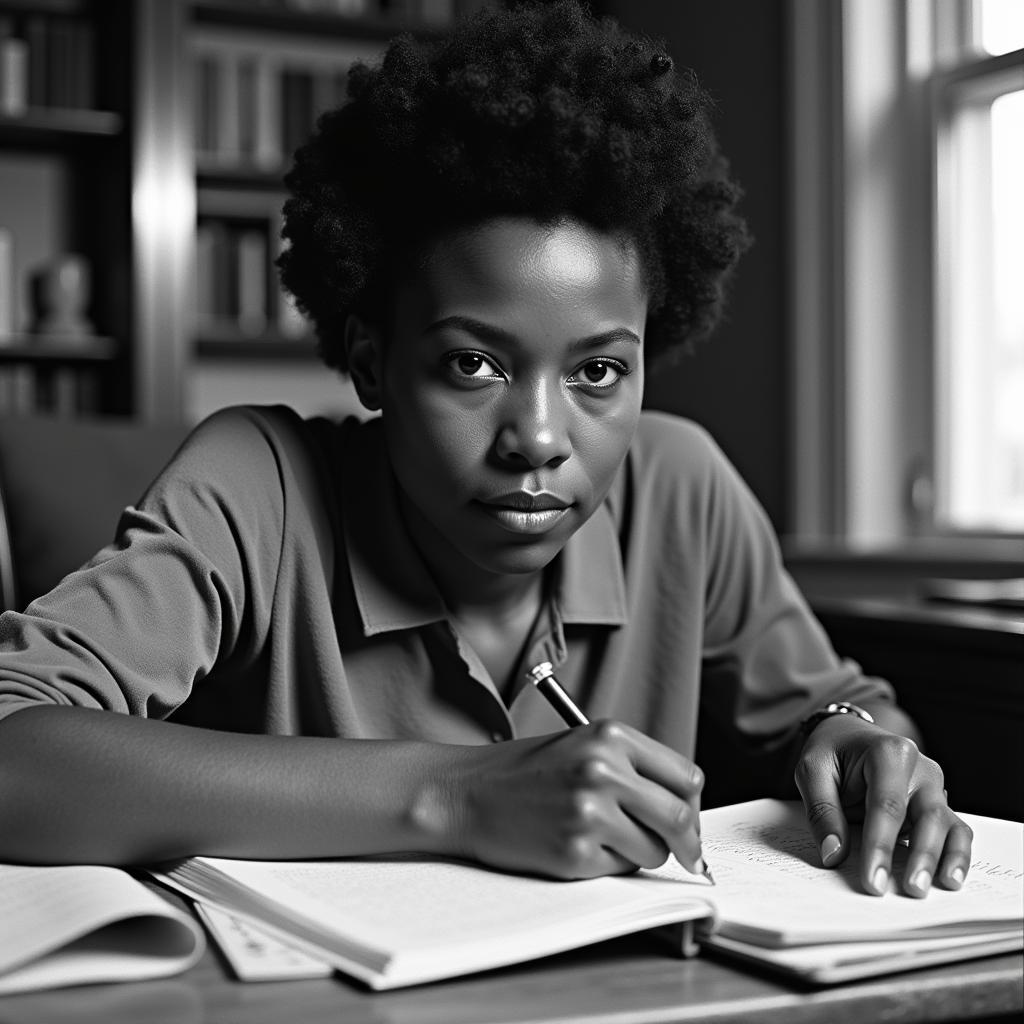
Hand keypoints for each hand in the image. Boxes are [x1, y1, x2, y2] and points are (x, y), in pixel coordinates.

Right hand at [450, 720, 704, 879]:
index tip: (688, 820)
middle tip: (684, 853)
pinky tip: (577, 844)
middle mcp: (604, 770)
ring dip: (640, 852)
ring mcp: (589, 812)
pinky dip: (608, 864)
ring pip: (655, 850)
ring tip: (603, 836)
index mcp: (611, 736)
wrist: (466, 792)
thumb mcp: (582, 745)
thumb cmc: (523, 771)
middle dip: (686, 841)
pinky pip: (621, 868)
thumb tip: (683, 808)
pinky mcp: (575, 851)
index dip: (691, 804)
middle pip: (681, 817)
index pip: (686, 776)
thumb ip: (631, 766)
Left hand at [794, 716, 972, 896]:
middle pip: (927, 815)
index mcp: (888, 753)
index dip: (880, 845)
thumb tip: (834, 855)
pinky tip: (950, 878)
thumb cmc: (831, 752)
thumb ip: (822, 811)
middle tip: (911, 890)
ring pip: (948, 824)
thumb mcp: (811, 770)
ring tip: (939, 887)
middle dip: (921, 856)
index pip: (887, 804)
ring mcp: (933, 787)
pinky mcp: (938, 804)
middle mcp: (919, 768)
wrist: (847, 735)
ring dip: (946, 859)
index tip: (873, 880)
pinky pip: (955, 830)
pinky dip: (957, 854)